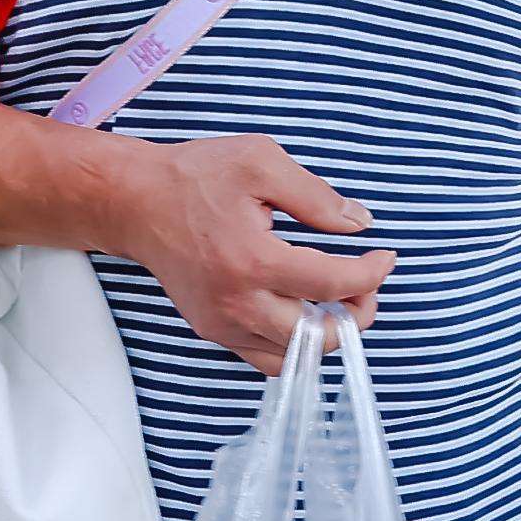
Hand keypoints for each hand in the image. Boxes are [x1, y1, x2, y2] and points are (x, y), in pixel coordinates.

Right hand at [109, 132, 397, 371]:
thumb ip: (316, 196)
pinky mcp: (211, 329)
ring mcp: (222, 323)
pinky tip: (304, 313)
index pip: (332, 284)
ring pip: (292, 358)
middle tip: (366, 288)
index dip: (370, 274)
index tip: (386, 257)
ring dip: (326, 336)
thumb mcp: (261, 162)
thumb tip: (360, 223)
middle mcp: (237, 303)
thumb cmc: (196, 175)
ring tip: (340, 303)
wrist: (135, 202)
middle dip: (356, 317)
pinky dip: (293, 345)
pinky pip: (264, 358)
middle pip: (317, 338)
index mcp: (254, 261)